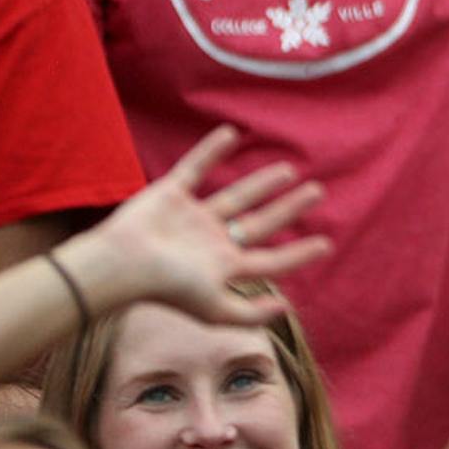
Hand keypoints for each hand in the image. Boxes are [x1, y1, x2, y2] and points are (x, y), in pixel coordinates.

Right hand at [79, 126, 331, 321]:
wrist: (122, 263)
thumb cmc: (167, 287)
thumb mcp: (213, 309)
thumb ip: (249, 314)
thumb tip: (286, 308)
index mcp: (223, 267)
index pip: (270, 260)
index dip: (297, 254)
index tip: (326, 243)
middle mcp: (211, 242)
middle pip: (259, 222)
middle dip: (288, 209)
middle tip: (318, 192)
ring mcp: (192, 217)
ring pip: (235, 195)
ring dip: (261, 183)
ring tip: (289, 170)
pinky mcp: (170, 193)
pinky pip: (196, 166)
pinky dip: (211, 150)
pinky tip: (232, 133)